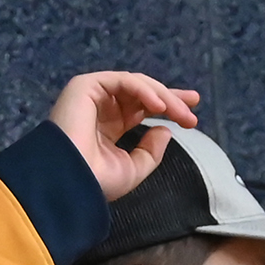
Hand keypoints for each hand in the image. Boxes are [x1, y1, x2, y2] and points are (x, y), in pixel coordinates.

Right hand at [48, 71, 201, 202]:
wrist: (70, 182)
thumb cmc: (97, 181)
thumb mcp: (133, 169)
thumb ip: (150, 150)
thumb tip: (165, 129)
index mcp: (109, 127)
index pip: (141, 109)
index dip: (167, 107)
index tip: (191, 115)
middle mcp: (101, 108)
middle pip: (141, 93)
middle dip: (170, 97)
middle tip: (193, 105)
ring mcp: (92, 95)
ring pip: (135, 85)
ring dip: (162, 96)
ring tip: (180, 112)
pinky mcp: (85, 86)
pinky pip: (122, 81)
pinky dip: (143, 90)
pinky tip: (159, 106)